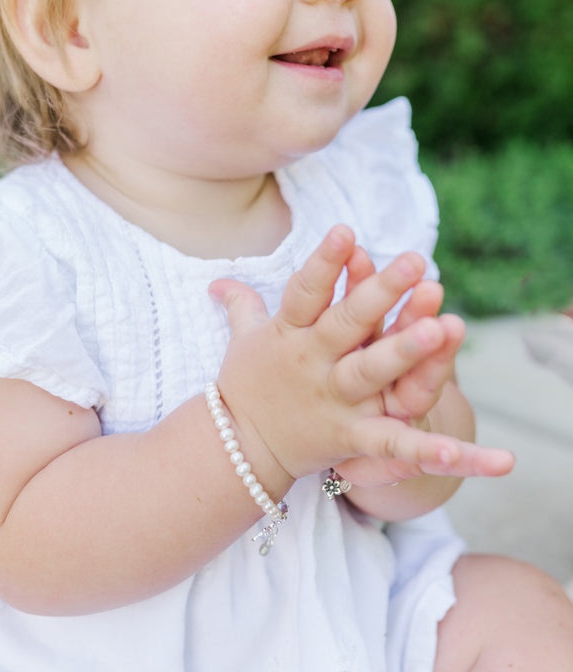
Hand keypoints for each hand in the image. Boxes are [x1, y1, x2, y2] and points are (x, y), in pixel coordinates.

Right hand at [211, 227, 511, 484]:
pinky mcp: (351, 437)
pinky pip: (392, 442)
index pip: (305, 291)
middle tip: (415, 260)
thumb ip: (241, 304)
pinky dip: (428, 449)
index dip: (325, 260)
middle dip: (380, 292)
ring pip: (371, 371)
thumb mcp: (244, 340)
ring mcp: (332, 399)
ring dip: (404, 351)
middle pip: (347, 323)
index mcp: (288, 333)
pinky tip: (463, 450)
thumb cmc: (247, 386)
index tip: (345, 229)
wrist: (237, 449)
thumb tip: (217, 278)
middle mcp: (311, 362)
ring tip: (439, 327)